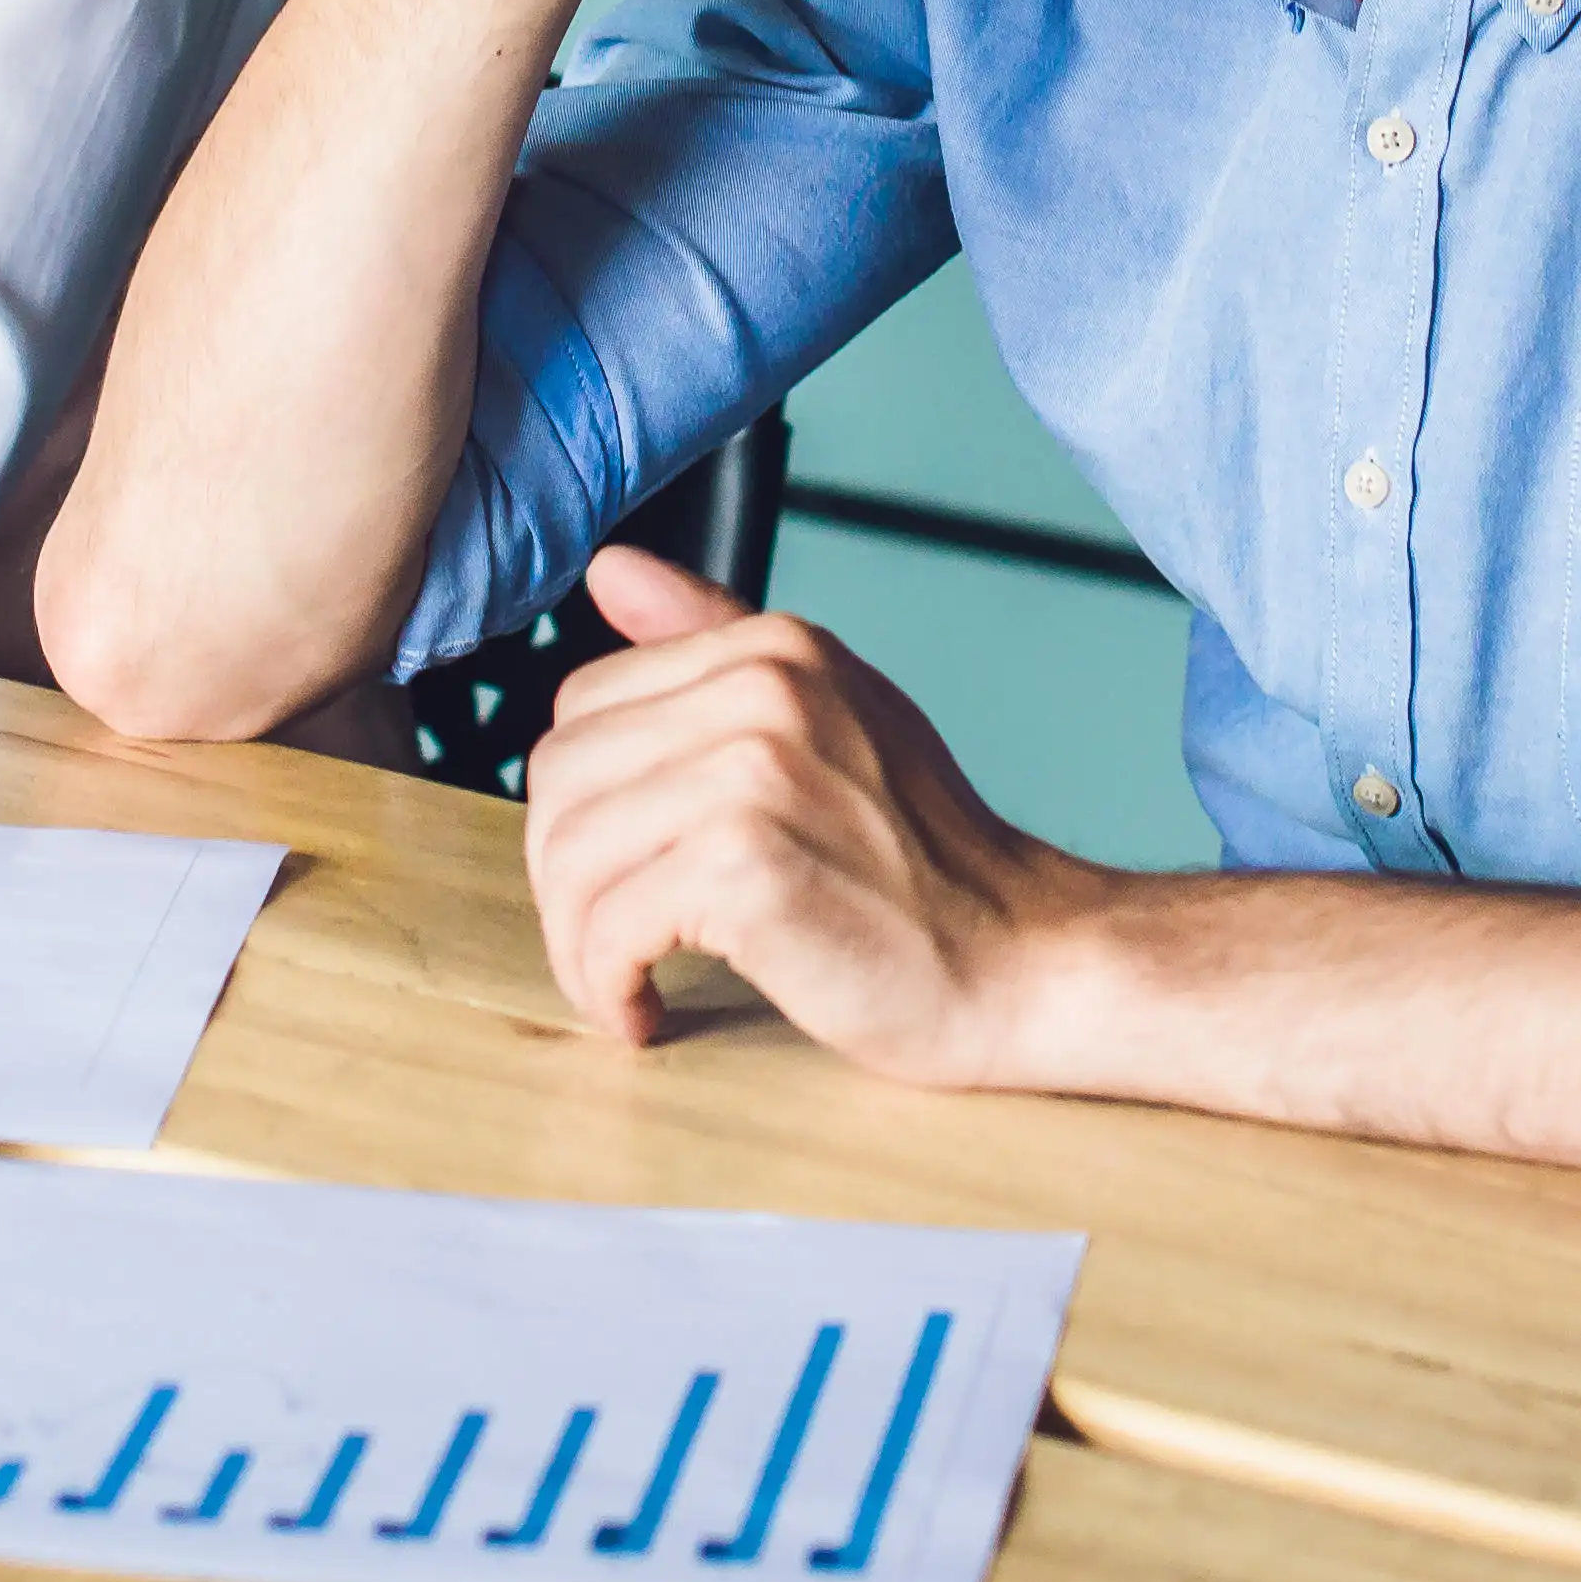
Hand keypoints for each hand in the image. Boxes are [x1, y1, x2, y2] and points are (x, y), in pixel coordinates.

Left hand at [517, 546, 1115, 1083]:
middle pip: (559, 782)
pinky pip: (608, 929)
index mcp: (774, 648)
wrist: (1021, 961)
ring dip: (580, 945)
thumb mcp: (832, 717)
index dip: (585, 807)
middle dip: (568, 879)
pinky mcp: (747, 868)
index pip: (582, 708)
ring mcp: (755, 774)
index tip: (625, 872)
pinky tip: (647, 1012)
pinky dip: (607, 986)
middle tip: (617, 941)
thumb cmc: (926, 861)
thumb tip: (610, 569)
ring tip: (627, 983)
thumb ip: (713, 639)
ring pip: (570, 858)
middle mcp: (762, 689)